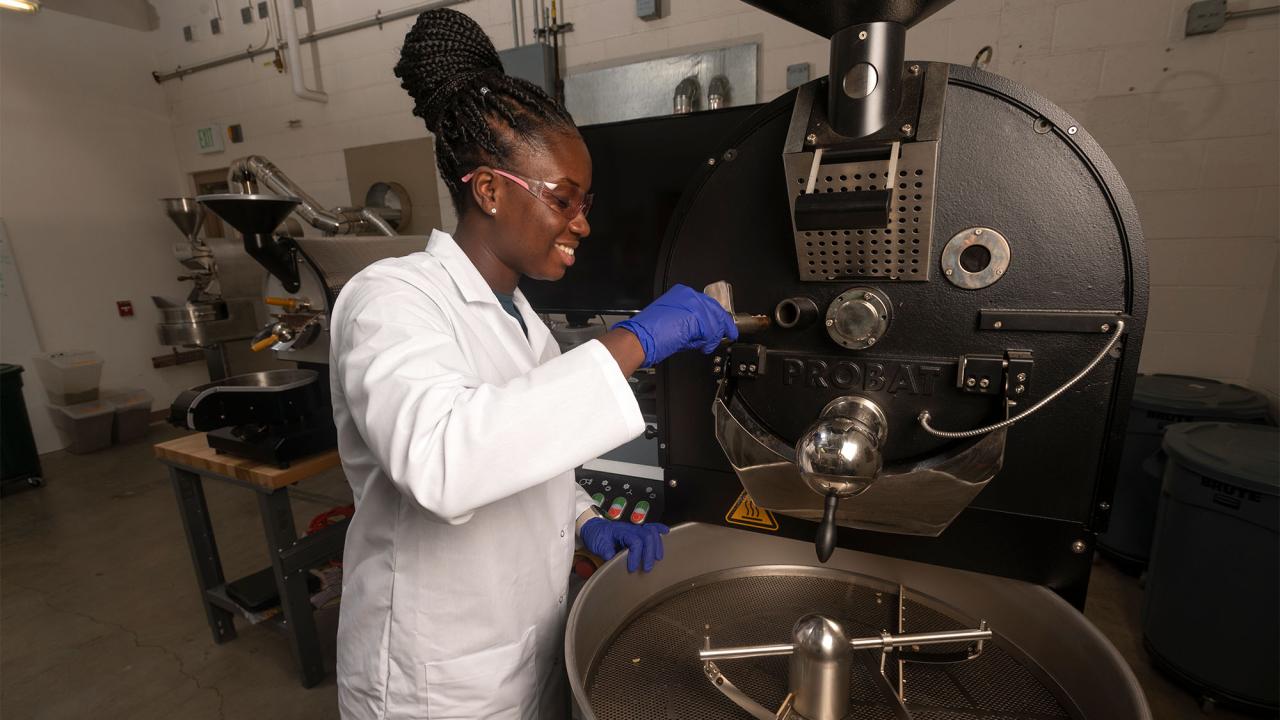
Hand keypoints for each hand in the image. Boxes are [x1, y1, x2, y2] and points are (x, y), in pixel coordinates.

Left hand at [580, 518, 669, 572]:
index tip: (632, 568)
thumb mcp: (596, 544)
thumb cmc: (595, 535)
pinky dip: (659, 529)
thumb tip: (611, 556)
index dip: (636, 556)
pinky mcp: (636, 532)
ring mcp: (634, 529)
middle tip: (647, 568)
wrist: (592, 527)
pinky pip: (650, 528)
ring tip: (657, 558)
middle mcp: (630, 528)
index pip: (634, 541)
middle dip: (649, 553)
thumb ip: (604, 550)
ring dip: (656, 546)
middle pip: (647, 536)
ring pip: (651, 532)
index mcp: (620, 531)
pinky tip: (666, 532)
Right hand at [613, 285, 737, 367]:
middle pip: (715, 310)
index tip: (724, 326)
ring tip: (706, 345)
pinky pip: (711, 330)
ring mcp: (693, 304)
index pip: (708, 304)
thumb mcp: (672, 322)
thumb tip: (704, 332)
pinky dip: (710, 341)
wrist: (640, 338)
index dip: (717, 317)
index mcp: (682, 293)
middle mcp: (689, 295)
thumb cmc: (650, 333)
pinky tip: (704, 346)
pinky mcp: (696, 316)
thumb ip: (691, 322)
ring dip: (713, 336)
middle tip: (724, 336)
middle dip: (721, 326)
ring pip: (715, 320)